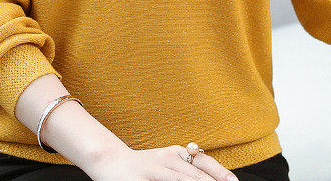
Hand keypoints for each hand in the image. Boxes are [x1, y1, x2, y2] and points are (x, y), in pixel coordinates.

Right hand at [84, 143, 237, 180]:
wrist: (110, 162)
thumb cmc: (145, 166)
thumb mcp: (168, 163)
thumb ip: (188, 169)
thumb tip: (215, 178)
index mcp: (177, 153)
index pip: (204, 163)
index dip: (220, 173)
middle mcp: (168, 159)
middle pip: (195, 176)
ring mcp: (155, 170)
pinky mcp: (143, 180)